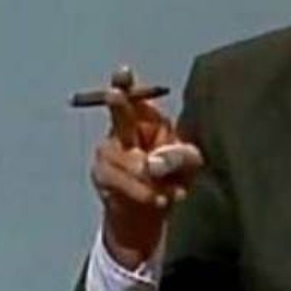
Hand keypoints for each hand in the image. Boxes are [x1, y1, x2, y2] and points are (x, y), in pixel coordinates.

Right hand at [89, 68, 202, 267]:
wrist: (147, 218)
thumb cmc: (171, 180)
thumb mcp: (188, 167)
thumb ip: (180, 157)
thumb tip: (155, 162)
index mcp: (144, 120)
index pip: (134, 97)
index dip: (126, 84)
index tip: (123, 72)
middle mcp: (122, 131)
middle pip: (119, 115)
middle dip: (118, 103)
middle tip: (117, 94)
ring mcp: (108, 153)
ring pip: (127, 159)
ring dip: (151, 177)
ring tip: (172, 192)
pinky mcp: (102, 177)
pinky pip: (122, 182)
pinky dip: (144, 193)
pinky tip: (161, 200)